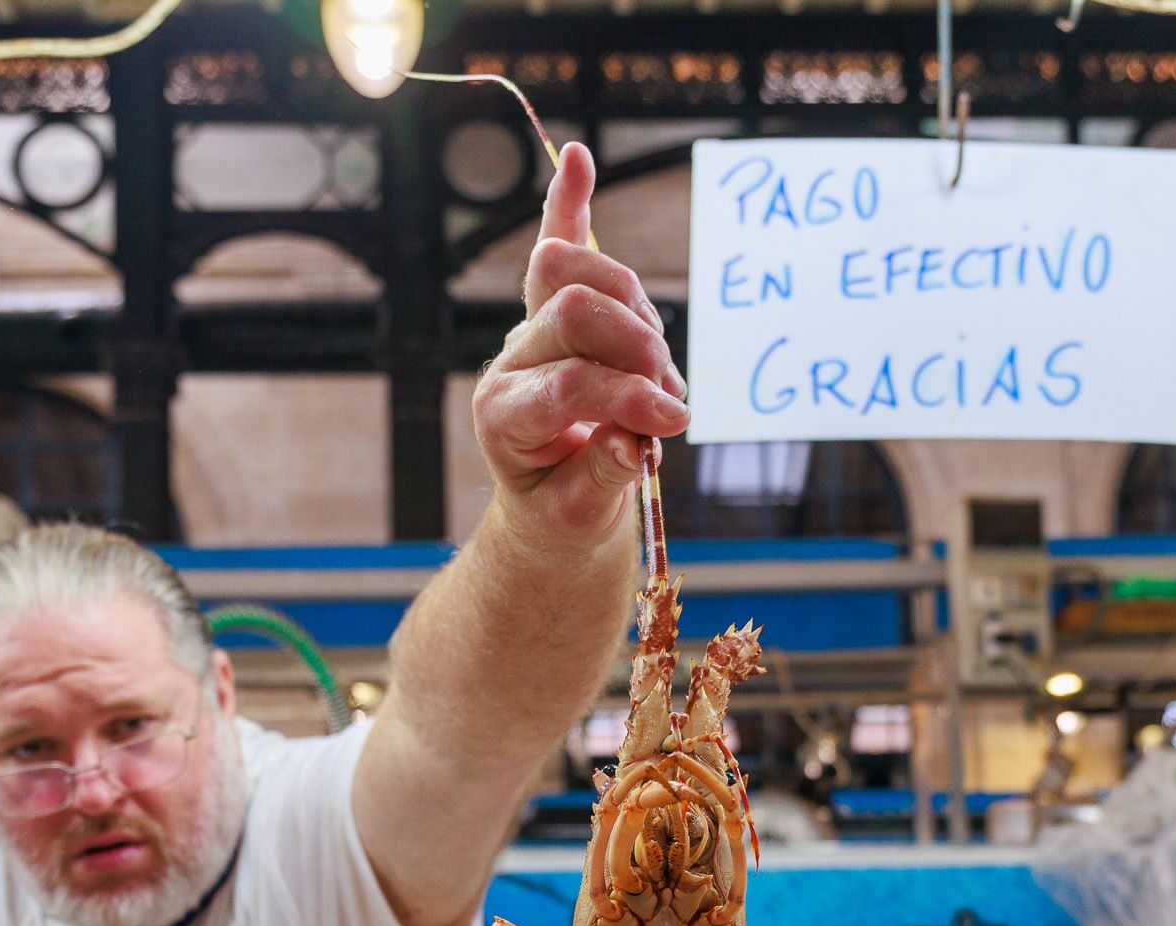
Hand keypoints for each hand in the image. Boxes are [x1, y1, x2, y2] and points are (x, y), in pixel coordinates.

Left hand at [472, 141, 689, 553]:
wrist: (551, 507)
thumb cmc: (564, 512)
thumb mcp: (580, 516)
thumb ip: (603, 476)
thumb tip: (630, 443)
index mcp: (502, 415)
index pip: (571, 381)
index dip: (629, 397)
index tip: (673, 424)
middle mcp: (509, 361)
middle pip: (576, 313)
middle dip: (637, 350)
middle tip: (670, 400)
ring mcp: (532, 330)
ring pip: (594, 284)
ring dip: (643, 322)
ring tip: (664, 380)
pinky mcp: (554, 312)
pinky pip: (563, 246)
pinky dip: (570, 204)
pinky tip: (577, 160)